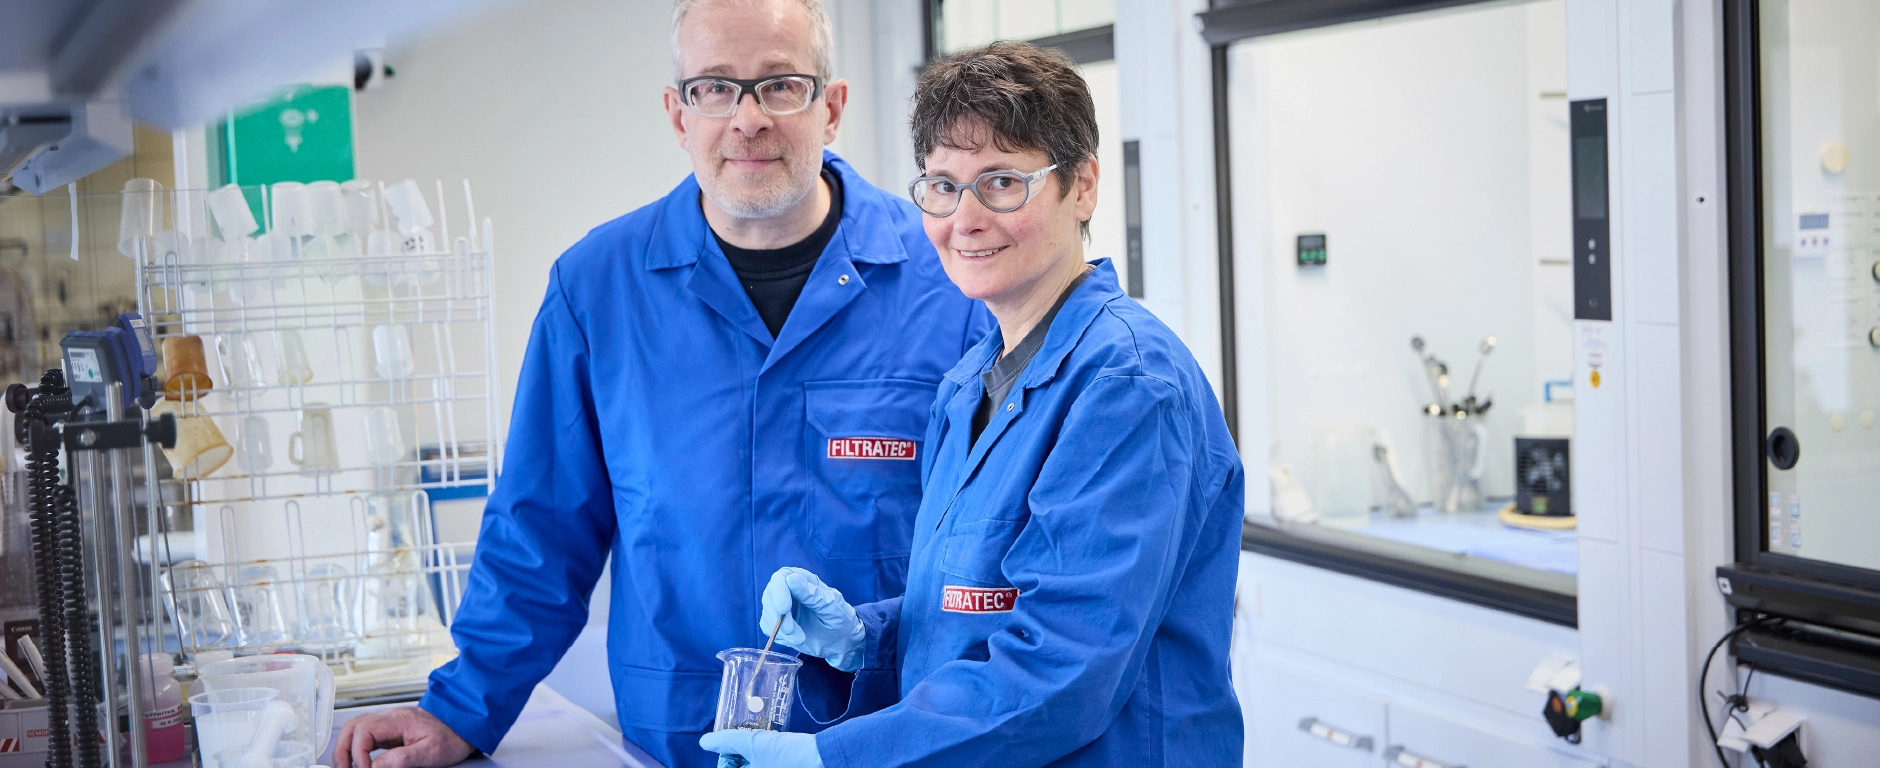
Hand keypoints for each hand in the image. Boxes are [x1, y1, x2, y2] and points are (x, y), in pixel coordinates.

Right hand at [333, 706, 474, 767]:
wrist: (464, 726)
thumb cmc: (452, 736)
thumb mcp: (432, 751)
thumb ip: (403, 758)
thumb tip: (376, 766)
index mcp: (398, 720)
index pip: (363, 731)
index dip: (358, 753)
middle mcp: (389, 718)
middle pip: (352, 728)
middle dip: (342, 750)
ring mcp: (388, 723)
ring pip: (355, 730)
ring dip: (346, 749)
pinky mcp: (389, 731)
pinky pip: (364, 736)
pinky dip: (355, 748)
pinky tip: (358, 763)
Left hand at [698, 730, 820, 767]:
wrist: (825, 759)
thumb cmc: (788, 755)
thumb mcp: (754, 743)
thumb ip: (727, 741)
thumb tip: (705, 741)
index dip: (726, 758)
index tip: (732, 744)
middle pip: (741, 767)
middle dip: (739, 755)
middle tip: (744, 738)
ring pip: (754, 765)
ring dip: (752, 755)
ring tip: (758, 738)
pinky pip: (767, 765)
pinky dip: (765, 757)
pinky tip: (771, 743)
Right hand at [760, 567, 864, 671]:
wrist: (841, 642)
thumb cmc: (840, 619)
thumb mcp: (831, 606)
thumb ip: (812, 594)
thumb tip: (791, 578)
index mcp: (803, 580)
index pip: (781, 578)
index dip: (779, 591)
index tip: (784, 609)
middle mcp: (788, 590)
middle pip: (769, 596)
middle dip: (779, 616)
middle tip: (791, 631)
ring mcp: (780, 606)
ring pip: (768, 613)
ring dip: (781, 629)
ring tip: (801, 638)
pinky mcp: (776, 623)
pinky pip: (767, 627)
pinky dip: (779, 635)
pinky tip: (795, 638)